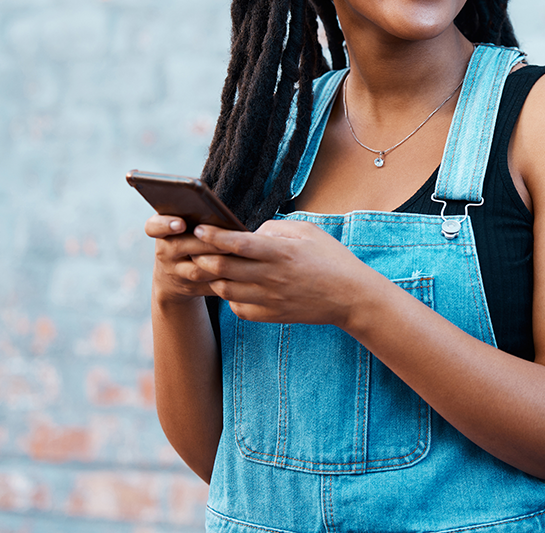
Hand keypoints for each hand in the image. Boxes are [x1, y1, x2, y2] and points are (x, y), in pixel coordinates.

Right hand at [145, 215, 228, 305]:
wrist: (175, 278)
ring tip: (236, 254)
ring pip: (196, 271)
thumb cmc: (189, 241)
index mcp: (162, 231)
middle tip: (224, 239)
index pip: (153, 226)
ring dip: (217, 264)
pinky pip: (207, 286)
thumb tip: (219, 213)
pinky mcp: (190, 288)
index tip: (181, 224)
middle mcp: (164, 251)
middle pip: (180, 246)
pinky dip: (224, 280)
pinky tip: (239, 274)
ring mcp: (175, 272)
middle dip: (205, 243)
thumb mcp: (185, 229)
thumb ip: (196, 219)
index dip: (165, 224)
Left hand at [192, 219, 372, 326]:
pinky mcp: (272, 315)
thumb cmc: (331, 259)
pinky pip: (238, 309)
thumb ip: (276, 228)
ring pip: (225, 290)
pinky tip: (233, 287)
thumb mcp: (308, 231)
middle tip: (194, 249)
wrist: (350, 297)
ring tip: (209, 267)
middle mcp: (272, 277)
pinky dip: (229, 297)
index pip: (237, 243)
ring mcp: (270, 299)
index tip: (199, 228)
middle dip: (202, 257)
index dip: (213, 236)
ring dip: (213, 277)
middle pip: (223, 268)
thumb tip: (250, 232)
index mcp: (281, 252)